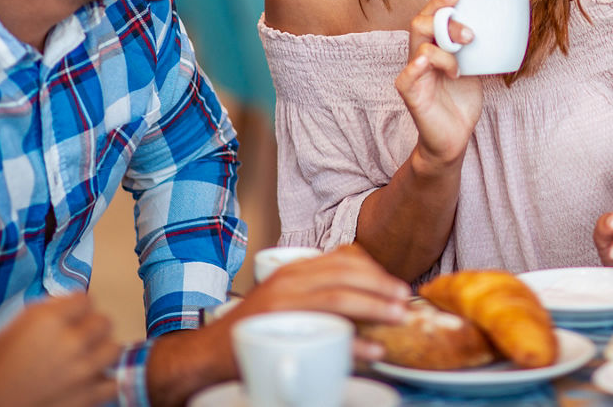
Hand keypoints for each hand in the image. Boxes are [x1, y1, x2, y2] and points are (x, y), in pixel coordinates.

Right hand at [0, 293, 120, 406]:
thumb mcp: (8, 334)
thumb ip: (40, 315)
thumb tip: (63, 305)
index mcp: (48, 322)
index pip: (84, 299)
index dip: (78, 307)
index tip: (73, 315)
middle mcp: (71, 341)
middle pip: (103, 321)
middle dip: (92, 327)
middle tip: (80, 337)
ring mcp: (84, 370)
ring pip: (114, 348)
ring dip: (102, 351)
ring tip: (88, 358)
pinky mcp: (90, 396)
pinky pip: (114, 381)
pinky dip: (105, 381)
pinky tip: (91, 381)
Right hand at [224, 245, 410, 361]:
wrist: (208, 353)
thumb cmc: (253, 330)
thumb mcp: (286, 300)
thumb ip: (316, 293)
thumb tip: (363, 300)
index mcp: (294, 271)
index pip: (342, 259)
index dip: (375, 271)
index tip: (397, 286)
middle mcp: (289, 280)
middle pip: (346, 274)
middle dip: (381, 287)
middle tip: (404, 302)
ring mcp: (282, 303)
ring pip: (338, 297)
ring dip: (375, 307)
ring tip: (398, 319)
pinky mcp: (276, 330)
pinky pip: (322, 331)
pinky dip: (352, 342)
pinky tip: (372, 350)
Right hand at [395, 0, 483, 167]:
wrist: (454, 138)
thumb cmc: (462, 101)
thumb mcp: (475, 68)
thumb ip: (479, 49)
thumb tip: (504, 28)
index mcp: (435, 47)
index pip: (430, 16)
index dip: (440, 2)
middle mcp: (420, 57)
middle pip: (419, 24)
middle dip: (445, 21)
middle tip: (469, 36)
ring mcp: (414, 75)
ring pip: (418, 46)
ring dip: (444, 51)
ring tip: (459, 69)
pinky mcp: (412, 96)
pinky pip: (406, 76)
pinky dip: (417, 67)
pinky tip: (427, 63)